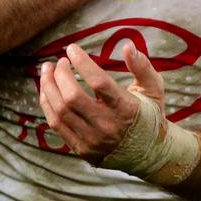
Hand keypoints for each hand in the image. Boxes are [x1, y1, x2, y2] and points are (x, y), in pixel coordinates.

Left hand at [39, 42, 163, 164]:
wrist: (148, 153)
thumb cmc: (148, 115)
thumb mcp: (153, 88)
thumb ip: (142, 66)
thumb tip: (127, 46)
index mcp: (125, 108)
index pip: (99, 82)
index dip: (82, 62)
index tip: (72, 48)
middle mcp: (107, 126)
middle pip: (72, 97)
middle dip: (60, 74)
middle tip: (60, 61)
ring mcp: (92, 140)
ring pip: (60, 111)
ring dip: (48, 86)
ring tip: (47, 70)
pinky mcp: (81, 148)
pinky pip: (56, 125)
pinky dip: (47, 104)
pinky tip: (47, 89)